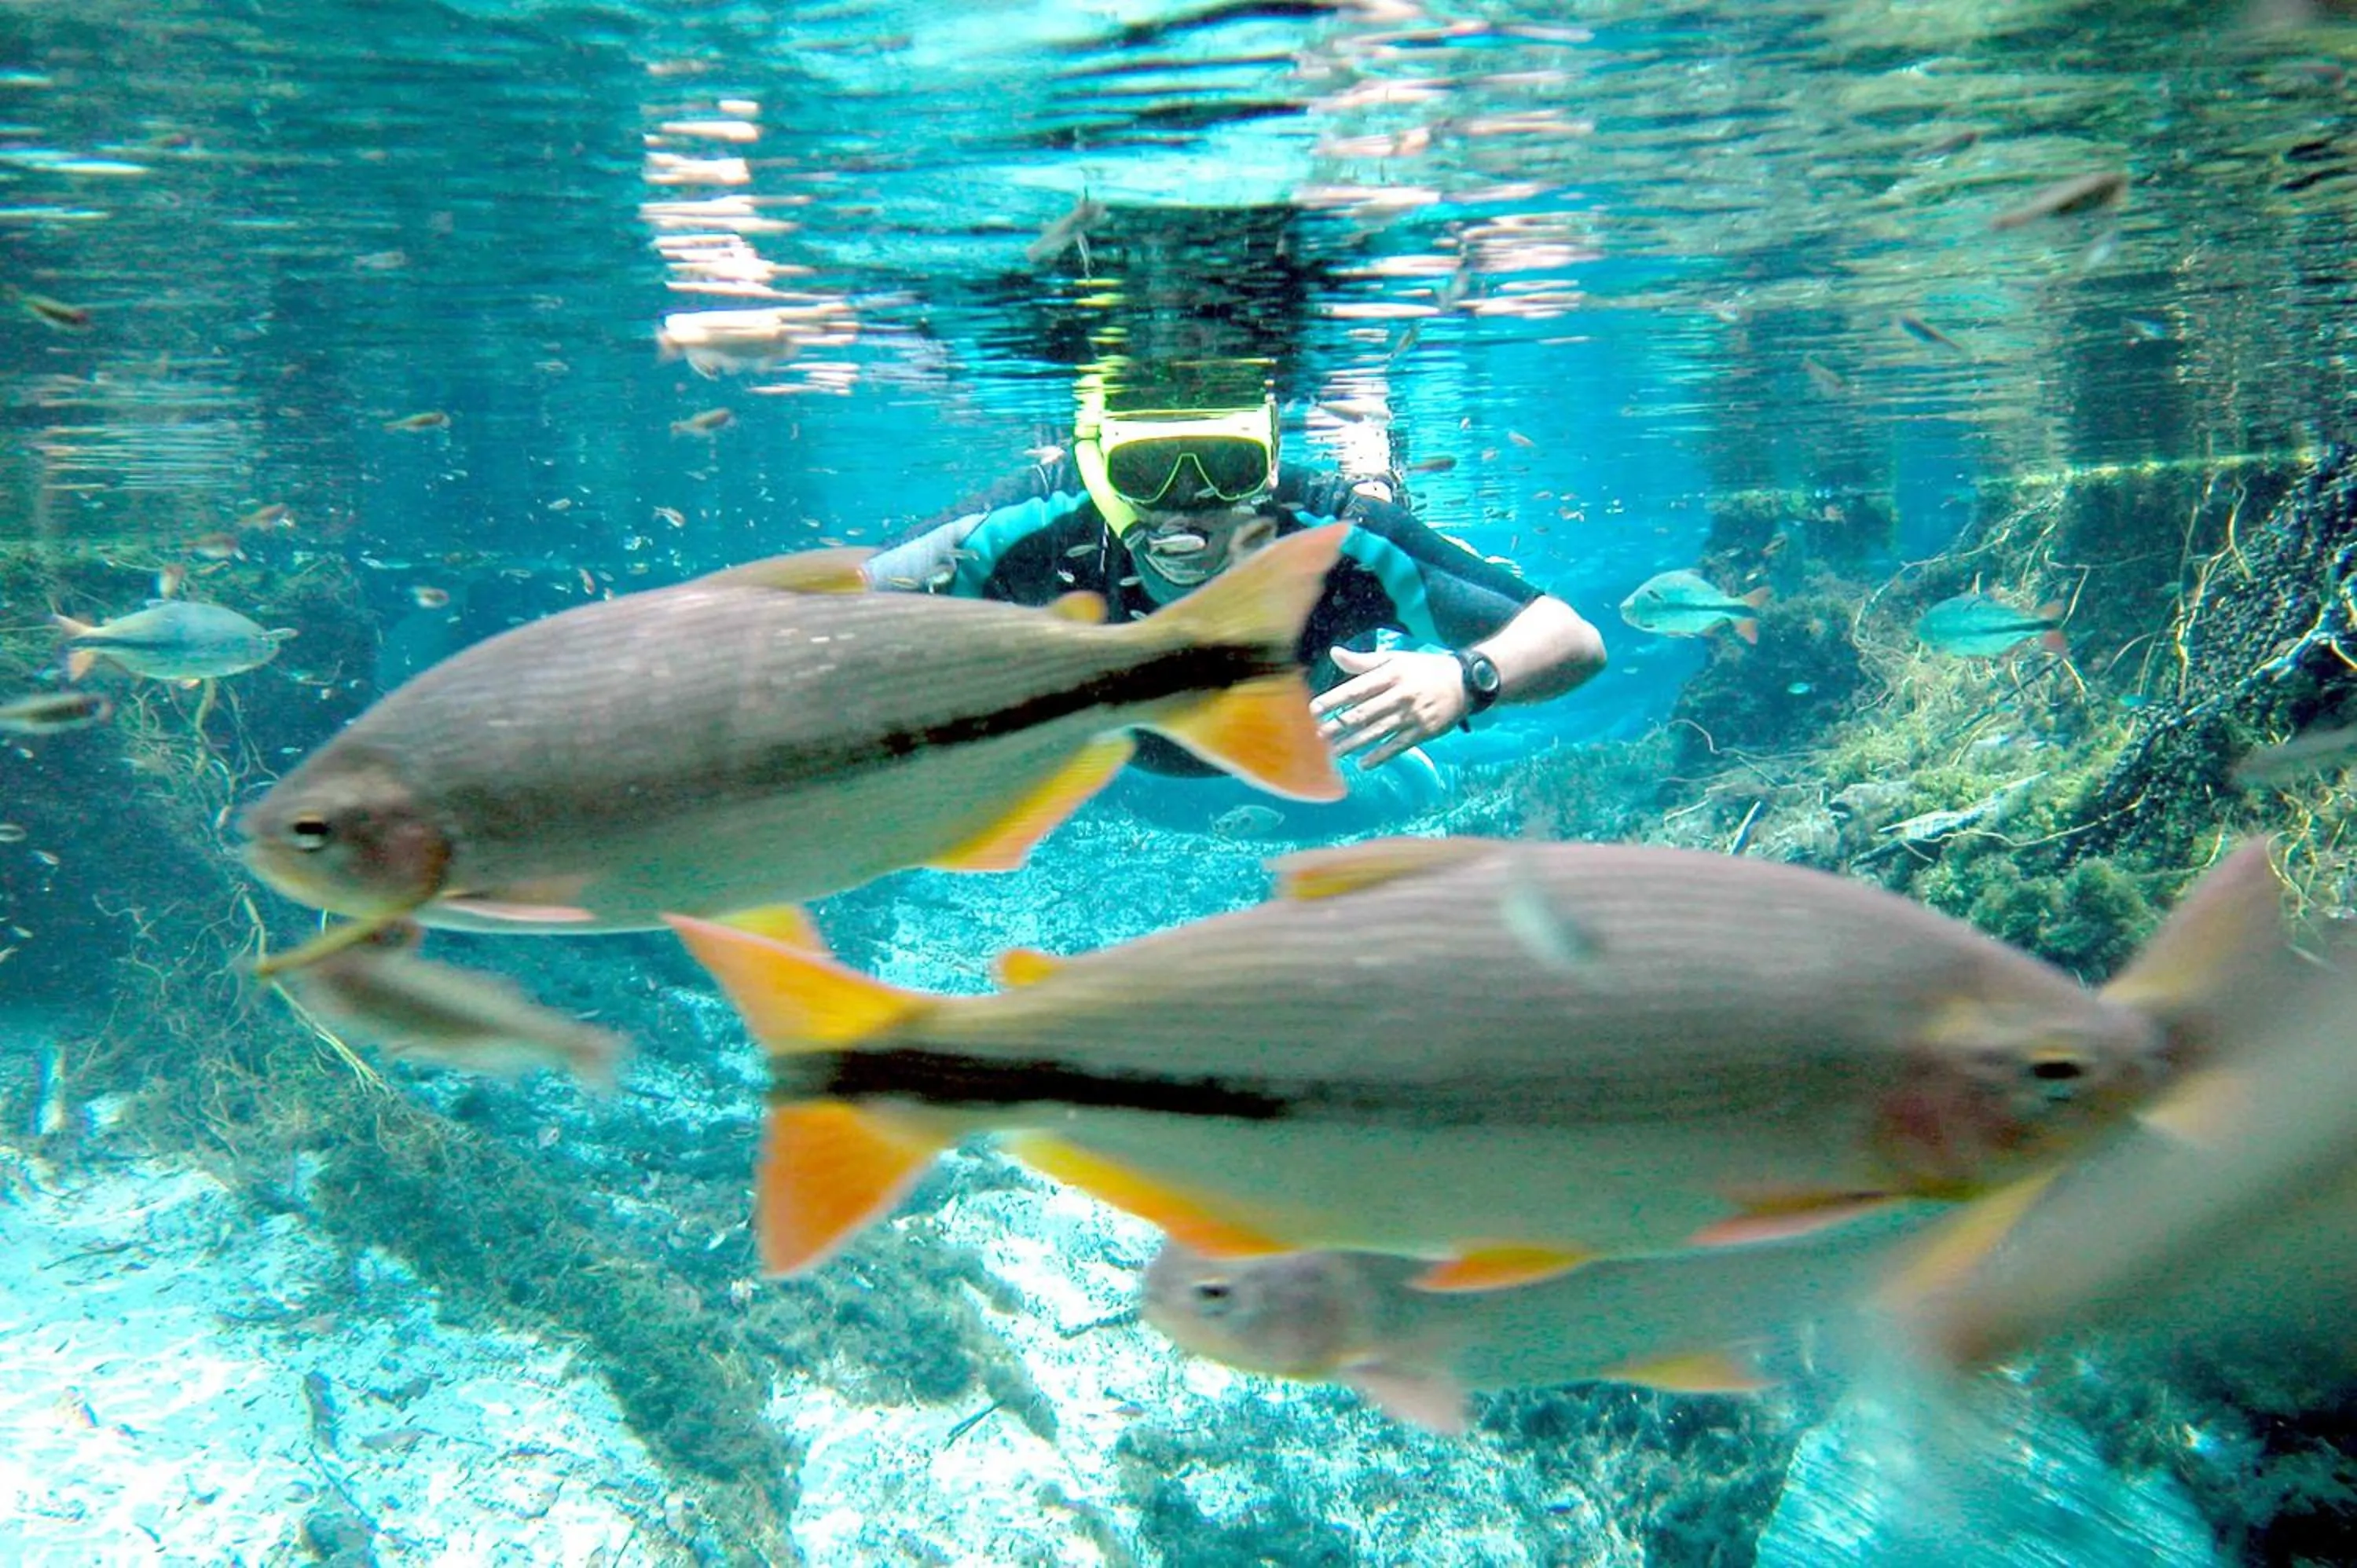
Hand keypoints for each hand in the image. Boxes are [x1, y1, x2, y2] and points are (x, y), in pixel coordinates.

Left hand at [1312, 646, 1468, 767]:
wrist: (1464, 682)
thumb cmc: (1422, 669)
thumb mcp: (1394, 659)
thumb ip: (1363, 661)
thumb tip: (1334, 653)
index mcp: (1391, 674)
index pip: (1356, 689)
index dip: (1334, 700)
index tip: (1314, 709)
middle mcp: (1400, 695)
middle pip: (1364, 713)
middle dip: (1339, 725)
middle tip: (1318, 735)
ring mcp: (1412, 715)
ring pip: (1377, 732)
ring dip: (1353, 744)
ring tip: (1334, 752)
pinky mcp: (1424, 732)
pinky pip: (1397, 746)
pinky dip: (1380, 756)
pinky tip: (1363, 764)